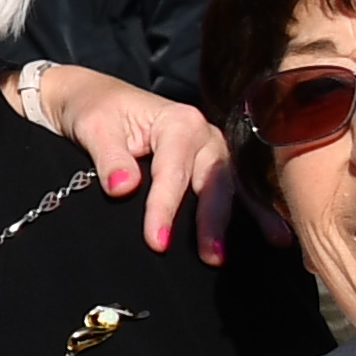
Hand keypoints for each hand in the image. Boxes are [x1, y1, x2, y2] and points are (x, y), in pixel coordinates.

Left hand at [36, 64, 232, 258]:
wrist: (95, 98)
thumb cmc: (95, 110)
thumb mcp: (94, 127)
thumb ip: (109, 157)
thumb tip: (123, 187)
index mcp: (180, 121)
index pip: (173, 171)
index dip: (165, 207)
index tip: (157, 240)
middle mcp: (204, 134)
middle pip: (213, 180)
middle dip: (212, 220)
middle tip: (211, 257)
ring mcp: (212, 150)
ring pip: (228, 186)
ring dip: (235, 221)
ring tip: (229, 255)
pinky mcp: (211, 164)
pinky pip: (229, 188)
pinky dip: (246, 211)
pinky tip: (262, 236)